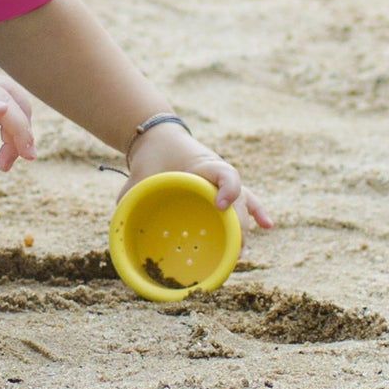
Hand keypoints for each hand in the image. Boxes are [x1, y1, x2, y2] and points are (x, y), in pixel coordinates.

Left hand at [118, 120, 272, 234]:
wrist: (157, 138)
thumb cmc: (150, 157)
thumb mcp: (139, 173)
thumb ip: (131, 192)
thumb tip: (120, 216)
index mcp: (200, 165)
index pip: (225, 174)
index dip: (228, 191)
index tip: (220, 206)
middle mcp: (216, 173)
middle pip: (239, 197)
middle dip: (238, 224)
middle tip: (234, 246)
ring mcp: (222, 182)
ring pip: (244, 202)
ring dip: (245, 225)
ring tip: (242, 249)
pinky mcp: (223, 189)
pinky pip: (246, 199)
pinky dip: (257, 210)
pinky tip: (268, 226)